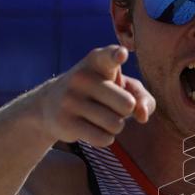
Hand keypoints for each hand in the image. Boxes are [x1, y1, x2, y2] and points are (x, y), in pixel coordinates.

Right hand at [37, 46, 155, 146]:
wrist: (50, 105)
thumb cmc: (99, 94)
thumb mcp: (122, 88)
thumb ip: (143, 98)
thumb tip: (142, 116)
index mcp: (97, 61)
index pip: (108, 56)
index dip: (116, 55)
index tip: (121, 54)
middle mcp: (82, 77)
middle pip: (127, 105)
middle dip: (126, 111)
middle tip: (110, 105)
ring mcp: (71, 99)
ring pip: (116, 124)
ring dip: (115, 126)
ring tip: (100, 116)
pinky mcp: (65, 122)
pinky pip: (104, 139)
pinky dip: (106, 138)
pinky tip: (93, 128)